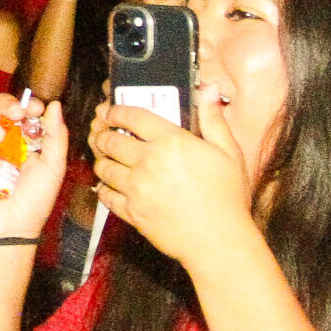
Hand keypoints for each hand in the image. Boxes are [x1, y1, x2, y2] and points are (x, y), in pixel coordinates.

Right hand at [0, 95, 66, 240]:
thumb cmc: (34, 200)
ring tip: (0, 138)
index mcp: (21, 137)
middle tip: (16, 114)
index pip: (17, 108)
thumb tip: (53, 105)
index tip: (36, 109)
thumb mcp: (53, 166)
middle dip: (3, 103)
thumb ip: (55, 136)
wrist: (14, 227)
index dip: (25, 103)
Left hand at [88, 85, 252, 267]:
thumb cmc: (228, 198)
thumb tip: (210, 89)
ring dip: (102, 160)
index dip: (116, 110)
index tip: (112, 111)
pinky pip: (106, 196)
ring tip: (106, 158)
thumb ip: (214, 118)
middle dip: (103, 134)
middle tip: (104, 133)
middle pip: (110, 140)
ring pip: (104, 167)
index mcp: (171, 142)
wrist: (219, 241)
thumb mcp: (228, 152)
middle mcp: (148, 162)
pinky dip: (104, 189)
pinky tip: (109, 186)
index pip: (132, 116)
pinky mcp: (132, 212)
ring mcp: (137, 188)